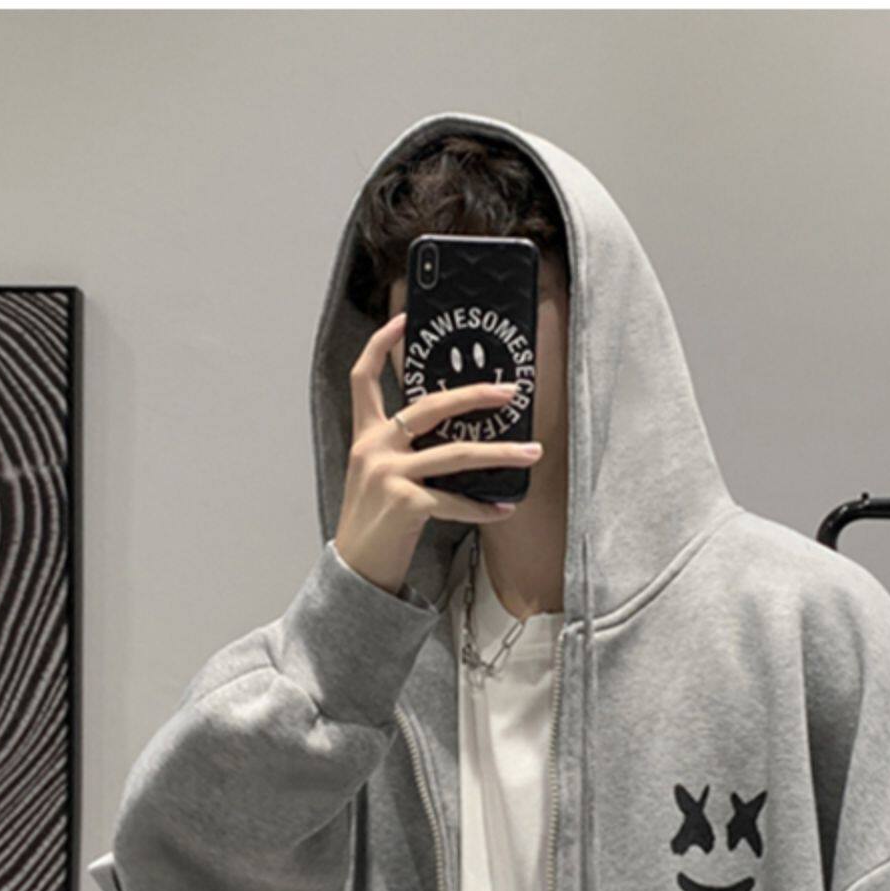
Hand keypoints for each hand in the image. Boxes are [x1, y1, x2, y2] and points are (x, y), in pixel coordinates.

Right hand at [333, 311, 542, 595]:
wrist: (357, 569)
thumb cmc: (375, 523)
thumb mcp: (379, 476)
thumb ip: (403, 451)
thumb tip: (454, 437)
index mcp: (366, 436)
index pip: (363, 377)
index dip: (381, 345)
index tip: (404, 321)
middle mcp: (374, 448)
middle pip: (428, 405)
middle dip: (473, 394)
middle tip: (509, 390)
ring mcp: (388, 474)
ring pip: (456, 454)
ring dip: (500, 454)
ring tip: (532, 453)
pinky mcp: (405, 504)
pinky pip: (456, 501)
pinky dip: (483, 508)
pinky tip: (504, 509)